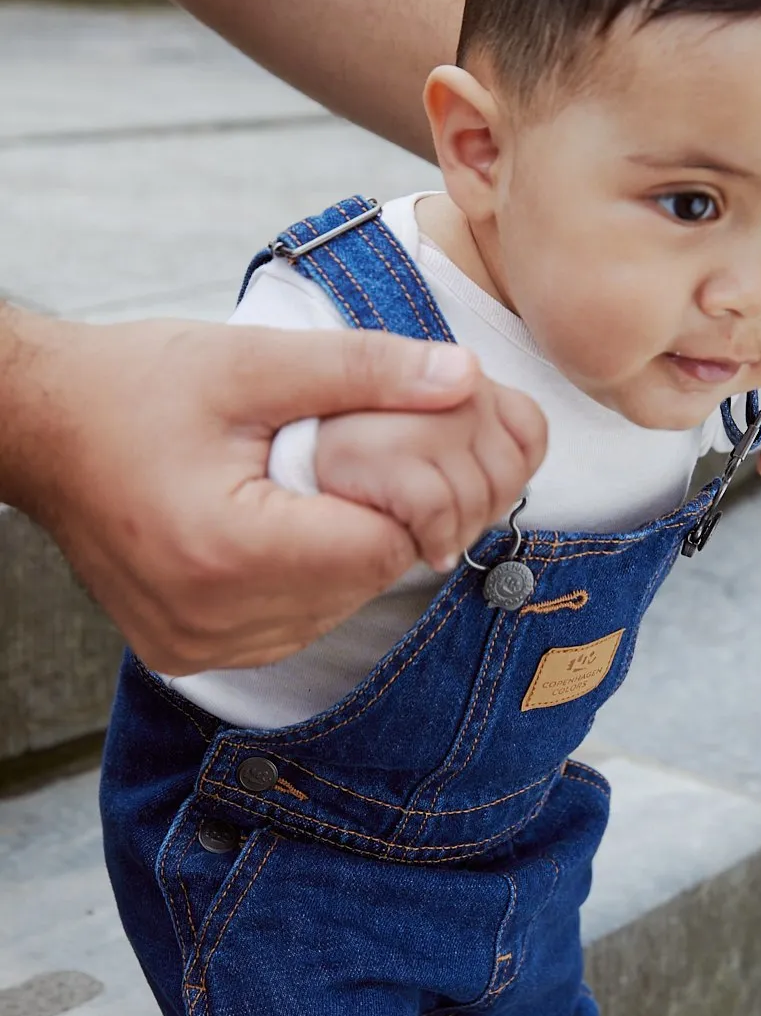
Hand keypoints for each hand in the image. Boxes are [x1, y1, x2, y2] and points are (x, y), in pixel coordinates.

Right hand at [0, 308, 543, 673]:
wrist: (38, 431)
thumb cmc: (130, 388)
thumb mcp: (250, 360)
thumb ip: (365, 370)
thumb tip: (464, 379)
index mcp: (230, 550)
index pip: (382, 546)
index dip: (404, 495)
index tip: (386, 449)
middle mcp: (212, 620)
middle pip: (361, 583)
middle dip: (372, 520)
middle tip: (342, 462)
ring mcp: (197, 647)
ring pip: (331, 610)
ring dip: (338, 554)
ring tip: (301, 492)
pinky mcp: (187, 655)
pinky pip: (287, 628)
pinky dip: (299, 582)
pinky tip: (273, 531)